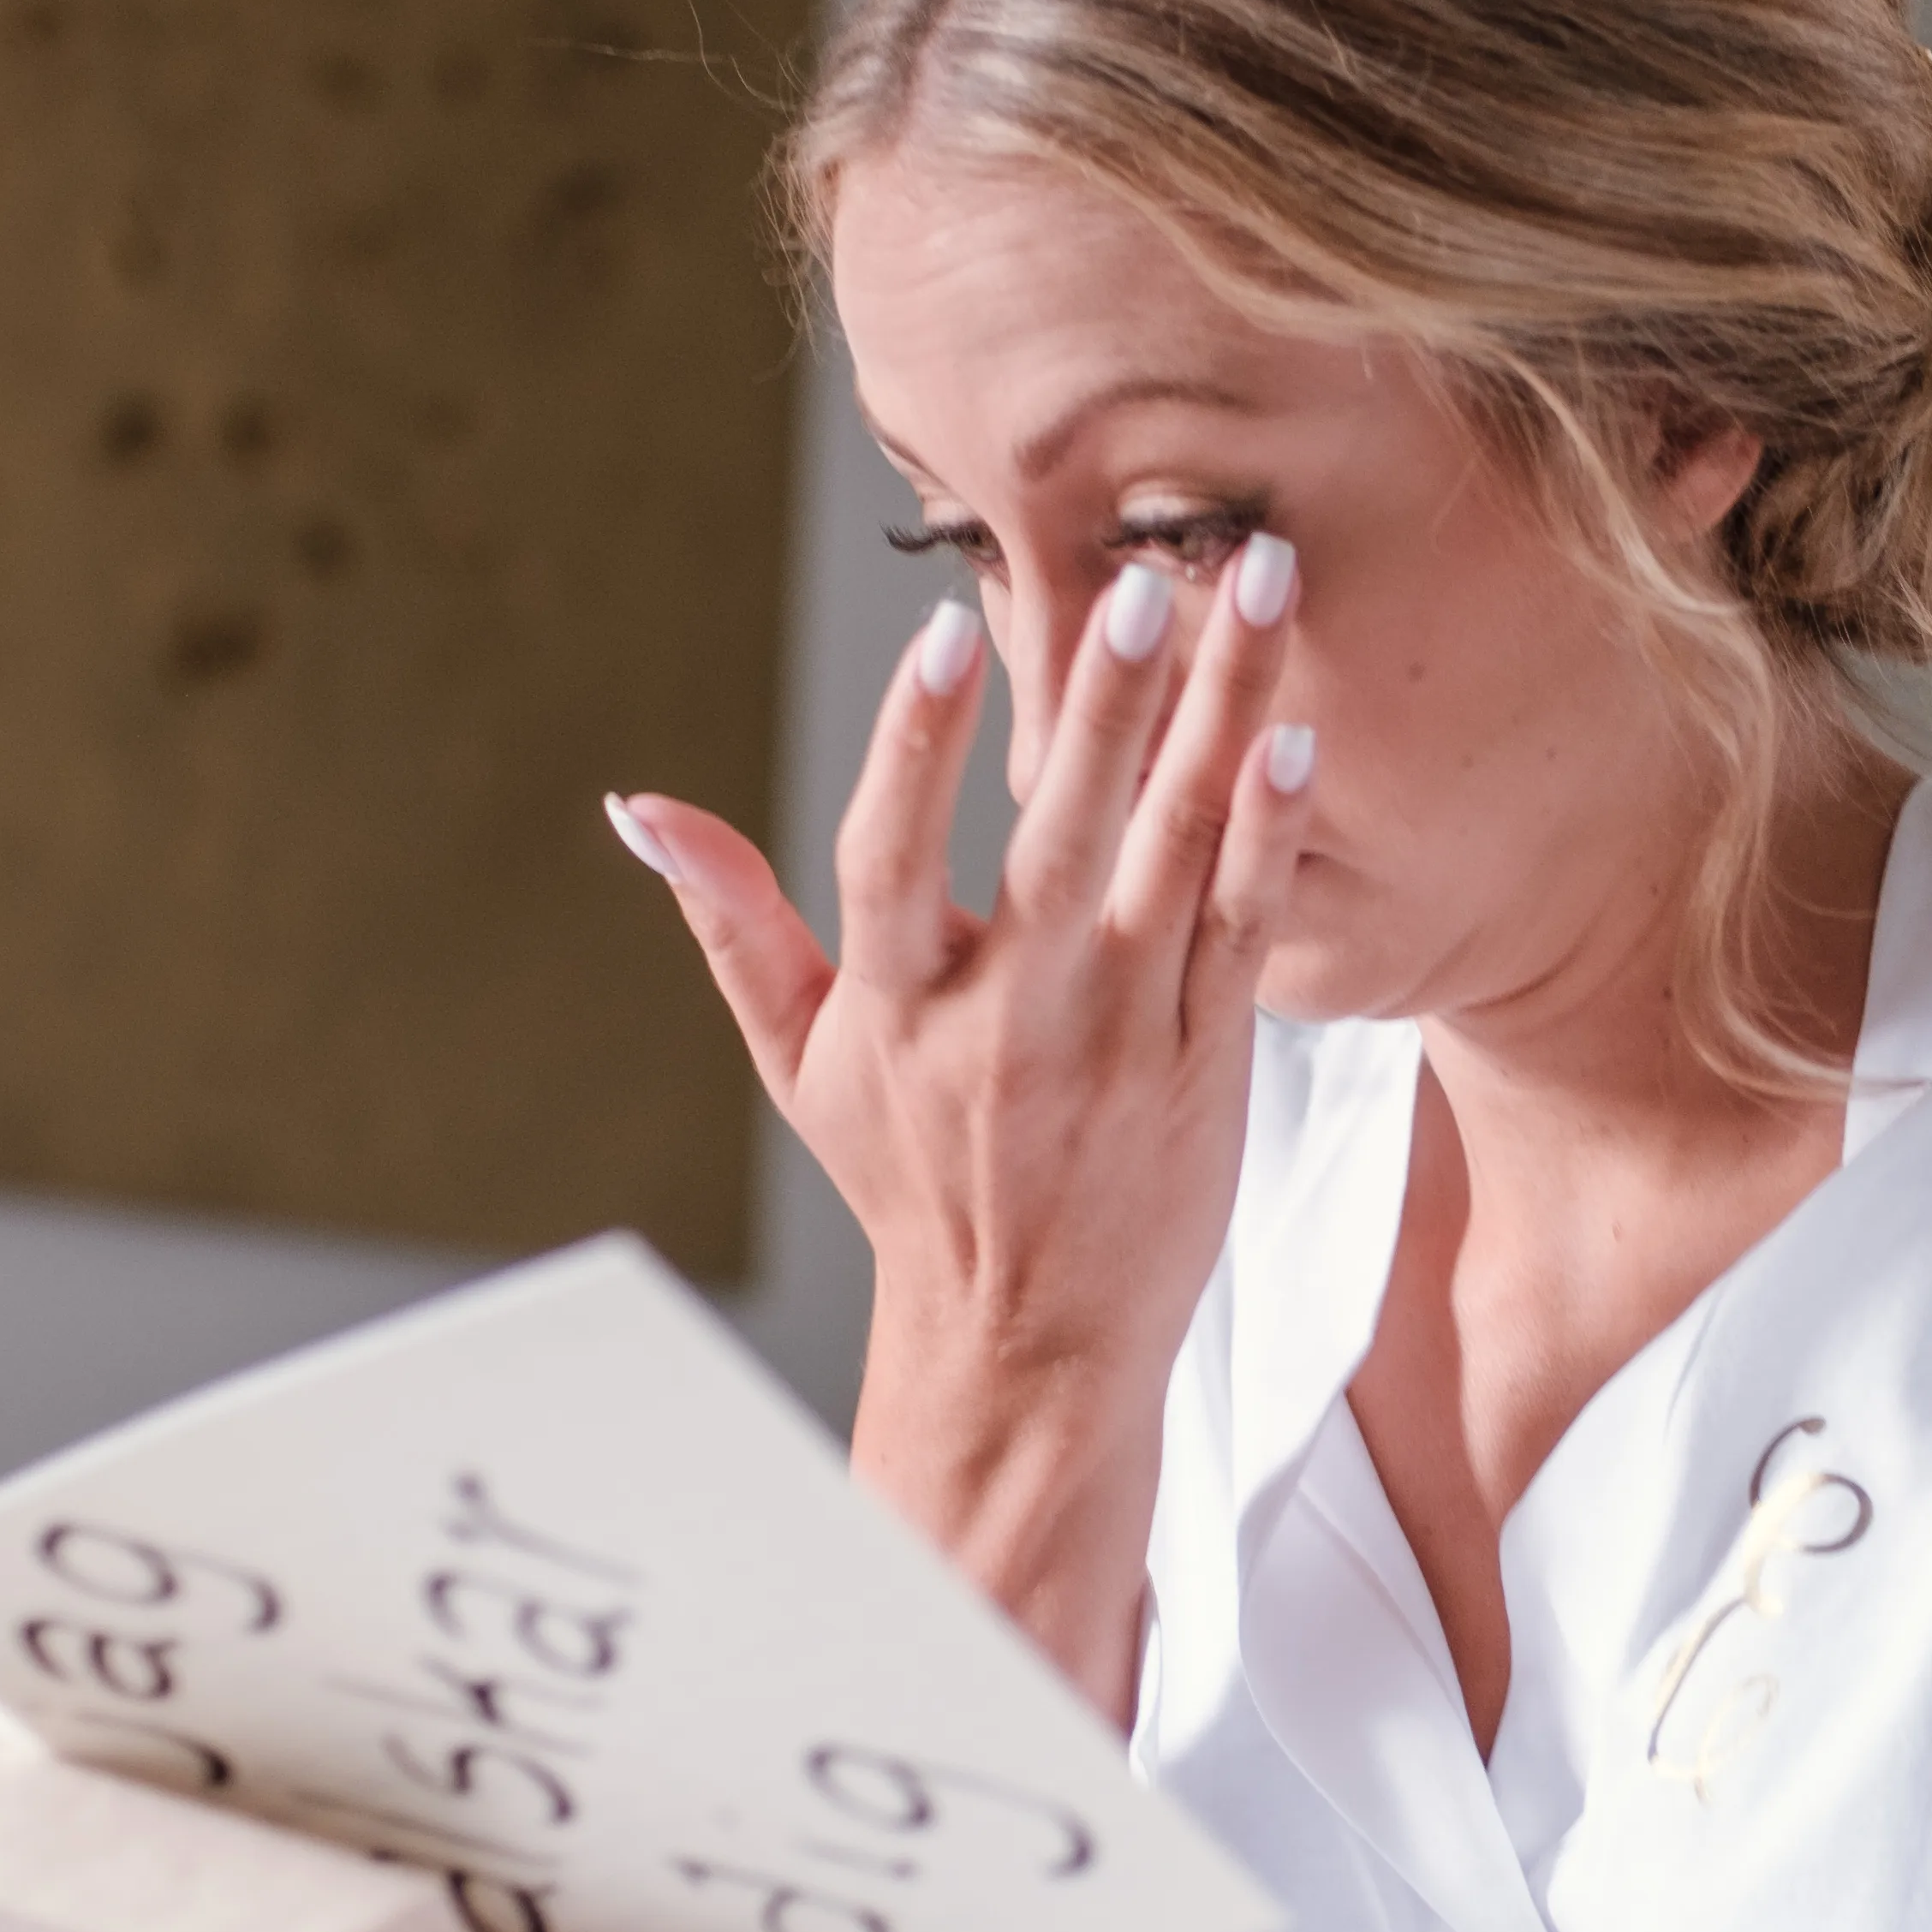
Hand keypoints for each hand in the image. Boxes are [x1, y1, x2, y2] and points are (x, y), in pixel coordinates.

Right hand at [609, 546, 1311, 1716]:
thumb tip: (639, 807)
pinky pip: (1241, 934)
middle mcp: (1008, 1022)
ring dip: (1219, 721)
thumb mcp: (800, 1063)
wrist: (1032, 1349)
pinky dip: (1266, 841)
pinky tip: (1292, 749)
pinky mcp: (1204, 1068)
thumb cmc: (913, 1184)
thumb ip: (733, 921)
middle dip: (1105, 705)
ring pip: (1174, 858)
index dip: (913, 744)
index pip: (890, 855)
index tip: (948, 632)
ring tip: (1254, 595)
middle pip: (1060, 838)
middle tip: (1148, 582)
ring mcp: (1117, 1042)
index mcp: (897, 1011)